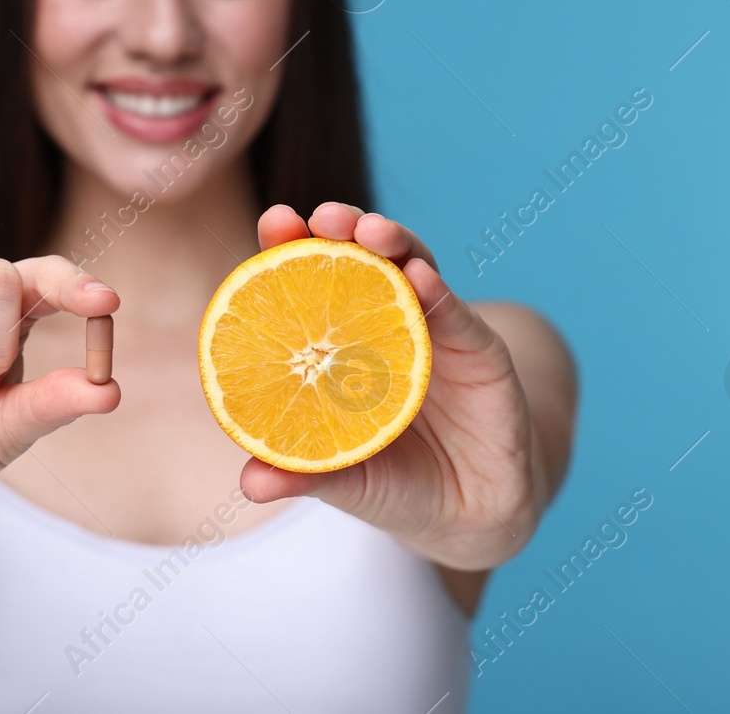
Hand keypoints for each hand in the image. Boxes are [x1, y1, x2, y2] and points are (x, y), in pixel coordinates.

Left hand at [239, 202, 542, 570]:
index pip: (310, 281)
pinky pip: (459, 317)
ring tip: (369, 231)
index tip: (273, 220)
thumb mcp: (344, 479)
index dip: (290, 248)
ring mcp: (436, 330)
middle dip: (341, 228)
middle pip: (361, 259)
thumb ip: (300, 471)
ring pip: (414, 268)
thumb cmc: (395, 482)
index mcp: (342, 340)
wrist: (471, 513)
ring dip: (392, 243)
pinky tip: (421, 278)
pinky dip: (440, 295)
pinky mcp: (481, 352)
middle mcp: (386, 320)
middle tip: (320, 216)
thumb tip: (248, 485)